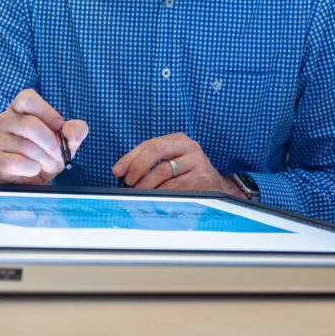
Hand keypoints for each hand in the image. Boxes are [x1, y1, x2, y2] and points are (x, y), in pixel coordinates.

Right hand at [0, 89, 87, 183]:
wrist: (29, 181)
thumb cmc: (46, 154)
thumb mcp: (65, 142)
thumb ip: (75, 131)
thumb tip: (71, 132)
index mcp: (20, 109)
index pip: (27, 98)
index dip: (47, 112)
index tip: (58, 126)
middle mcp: (5, 120)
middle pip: (30, 125)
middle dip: (51, 143)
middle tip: (59, 153)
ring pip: (27, 147)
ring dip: (45, 159)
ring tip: (47, 164)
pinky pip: (18, 162)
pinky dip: (33, 169)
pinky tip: (34, 169)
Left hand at [112, 133, 243, 194]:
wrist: (216, 187)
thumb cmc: (187, 175)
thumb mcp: (172, 161)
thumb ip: (150, 162)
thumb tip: (122, 171)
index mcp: (178, 139)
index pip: (149, 144)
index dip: (130, 157)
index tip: (118, 170)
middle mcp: (188, 146)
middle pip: (156, 150)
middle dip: (137, 166)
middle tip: (128, 181)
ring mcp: (196, 161)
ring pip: (162, 170)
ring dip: (145, 183)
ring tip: (138, 191)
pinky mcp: (201, 178)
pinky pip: (173, 186)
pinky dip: (158, 192)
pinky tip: (153, 196)